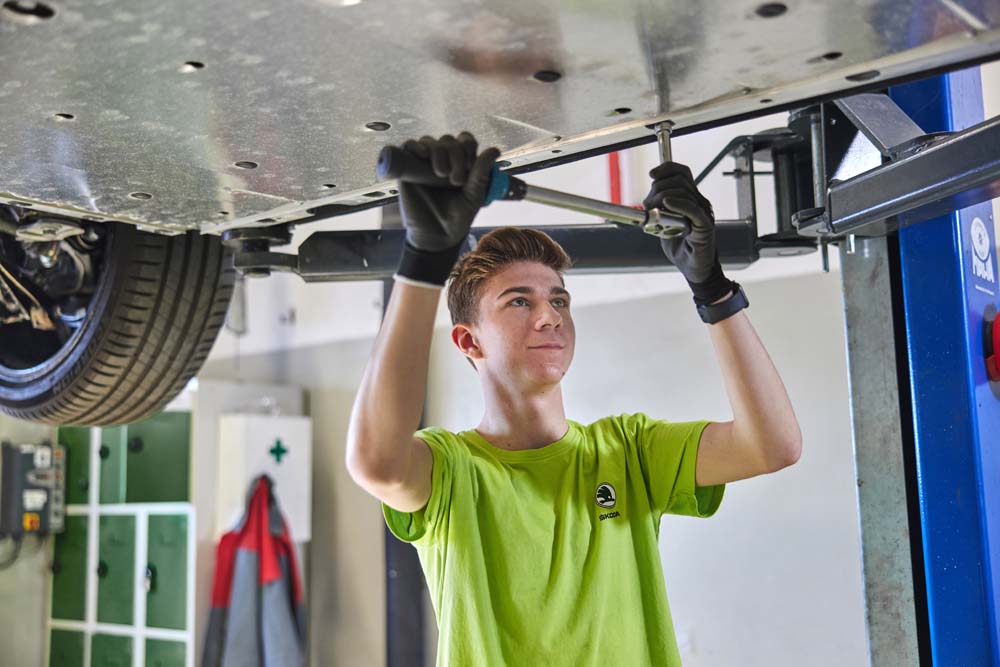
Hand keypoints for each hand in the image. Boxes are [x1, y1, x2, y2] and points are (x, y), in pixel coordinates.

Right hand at [398, 133, 499, 252]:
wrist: (436, 237)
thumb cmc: (457, 218)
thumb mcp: (473, 196)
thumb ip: (481, 174)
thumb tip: (495, 150)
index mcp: (461, 163)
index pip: (465, 141)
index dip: (467, 148)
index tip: (469, 168)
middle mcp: (443, 160)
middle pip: (448, 140)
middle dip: (454, 154)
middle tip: (455, 179)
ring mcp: (424, 163)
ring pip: (429, 141)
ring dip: (437, 151)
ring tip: (440, 172)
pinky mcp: (407, 169)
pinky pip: (408, 147)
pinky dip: (413, 145)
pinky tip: (420, 154)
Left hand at [643, 162, 732, 303]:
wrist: (693, 268)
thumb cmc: (680, 246)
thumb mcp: (664, 223)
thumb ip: (659, 209)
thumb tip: (646, 200)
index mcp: (692, 198)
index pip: (683, 172)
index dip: (667, 169)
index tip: (652, 174)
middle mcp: (700, 202)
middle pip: (680, 180)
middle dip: (658, 188)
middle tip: (647, 205)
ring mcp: (703, 213)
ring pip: (684, 192)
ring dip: (662, 199)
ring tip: (654, 214)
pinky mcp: (705, 226)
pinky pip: (693, 209)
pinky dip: (678, 204)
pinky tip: (667, 203)